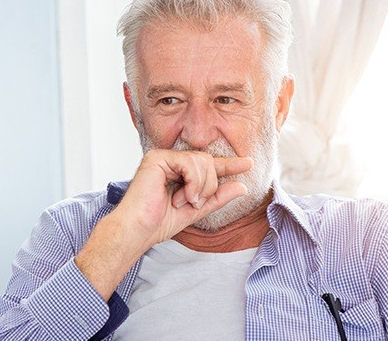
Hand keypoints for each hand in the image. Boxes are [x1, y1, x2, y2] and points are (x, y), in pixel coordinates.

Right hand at [75, 149, 251, 300]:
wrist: (138, 230)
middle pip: (208, 161)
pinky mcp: (157, 157)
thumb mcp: (197, 210)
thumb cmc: (159, 222)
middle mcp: (172, 161)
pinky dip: (193, 181)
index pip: (209, 165)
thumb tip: (242, 187)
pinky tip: (182, 196)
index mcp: (180, 172)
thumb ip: (218, 198)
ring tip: (186, 201)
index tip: (248, 163)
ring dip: (201, 186)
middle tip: (195, 202)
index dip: (229, 164)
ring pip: (202, 161)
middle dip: (209, 185)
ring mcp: (164, 157)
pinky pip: (189, 162)